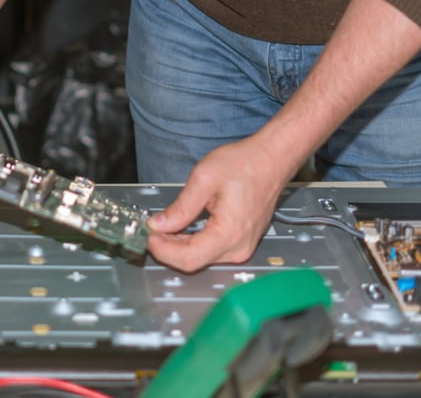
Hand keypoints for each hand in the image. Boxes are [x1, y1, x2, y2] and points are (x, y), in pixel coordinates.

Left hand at [146, 136, 293, 271]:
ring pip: (201, 258)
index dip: (163, 250)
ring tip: (164, 226)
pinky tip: (181, 228)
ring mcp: (242, 247)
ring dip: (178, 246)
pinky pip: (211, 251)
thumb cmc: (246, 163)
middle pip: (193, 261)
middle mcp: (239, 247)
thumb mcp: (204, 179)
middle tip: (152, 228)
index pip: (188, 258)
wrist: (272, 158)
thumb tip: (159, 225)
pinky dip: (192, 242)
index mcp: (230, 233)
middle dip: (167, 248)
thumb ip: (180, 207)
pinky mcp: (241, 242)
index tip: (148, 235)